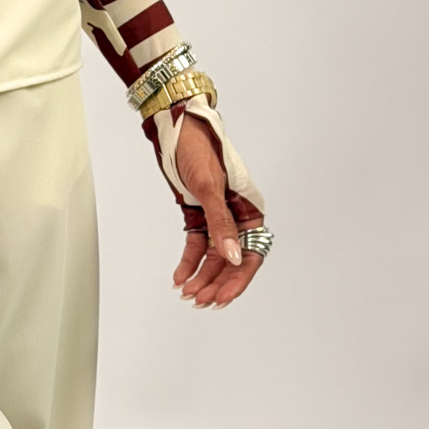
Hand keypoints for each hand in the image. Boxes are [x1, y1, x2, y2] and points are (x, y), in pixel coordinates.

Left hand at [170, 113, 264, 309]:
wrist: (177, 127)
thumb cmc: (199, 148)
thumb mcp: (210, 187)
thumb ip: (221, 223)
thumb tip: (232, 257)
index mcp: (250, 210)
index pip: (250, 253)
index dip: (237, 278)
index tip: (222, 297)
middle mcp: (237, 216)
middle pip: (231, 259)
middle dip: (216, 282)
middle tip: (201, 301)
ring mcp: (217, 216)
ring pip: (213, 256)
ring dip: (202, 276)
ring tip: (188, 294)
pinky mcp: (198, 214)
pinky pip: (197, 244)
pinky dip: (189, 261)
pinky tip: (179, 277)